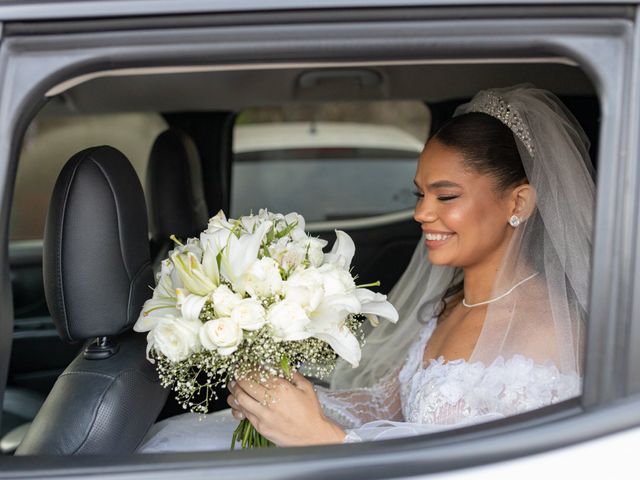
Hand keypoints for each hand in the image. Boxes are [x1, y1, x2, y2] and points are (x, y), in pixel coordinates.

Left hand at [227, 372, 345, 446]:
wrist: (312, 435)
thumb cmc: (310, 412)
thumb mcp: (306, 387)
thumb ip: (293, 374)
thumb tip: (282, 366)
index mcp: (281, 388)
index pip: (258, 373)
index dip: (249, 367)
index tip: (247, 365)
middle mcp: (270, 401)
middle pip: (245, 384)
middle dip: (239, 376)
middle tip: (237, 373)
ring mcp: (264, 415)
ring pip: (240, 399)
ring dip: (235, 390)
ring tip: (234, 386)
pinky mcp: (260, 426)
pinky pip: (244, 414)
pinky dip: (238, 406)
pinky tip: (239, 401)